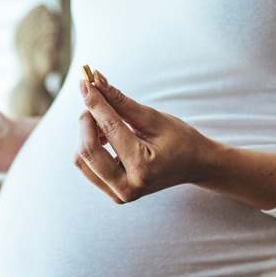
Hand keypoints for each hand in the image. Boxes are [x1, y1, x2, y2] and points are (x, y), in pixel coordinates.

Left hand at [74, 71, 219, 203]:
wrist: (194, 165)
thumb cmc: (179, 139)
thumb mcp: (153, 118)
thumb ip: (121, 101)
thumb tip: (95, 80)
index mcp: (142, 169)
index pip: (109, 130)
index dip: (95, 103)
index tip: (85, 83)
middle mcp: (127, 188)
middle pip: (86, 151)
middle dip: (86, 120)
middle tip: (96, 101)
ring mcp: (118, 195)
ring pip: (81, 160)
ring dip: (86, 134)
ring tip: (105, 122)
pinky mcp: (113, 194)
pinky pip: (87, 167)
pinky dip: (89, 146)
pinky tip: (105, 137)